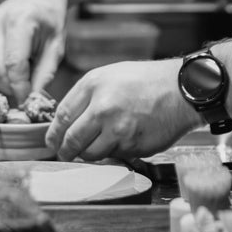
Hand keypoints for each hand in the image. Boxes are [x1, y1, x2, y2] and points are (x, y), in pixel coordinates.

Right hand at [0, 0, 66, 103]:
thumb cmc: (49, 19)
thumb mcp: (57, 46)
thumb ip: (45, 73)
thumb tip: (32, 100)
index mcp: (20, 20)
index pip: (13, 63)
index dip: (20, 87)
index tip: (29, 100)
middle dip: (9, 88)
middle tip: (25, 92)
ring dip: (1, 84)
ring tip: (20, 78)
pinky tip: (10, 69)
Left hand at [44, 58, 196, 160]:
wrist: (180, 90)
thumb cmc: (144, 80)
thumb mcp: (108, 75)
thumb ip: (85, 96)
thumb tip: (66, 122)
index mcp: (93, 86)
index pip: (62, 117)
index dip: (53, 134)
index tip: (51, 142)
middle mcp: (103, 109)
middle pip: (72, 141)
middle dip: (65, 151)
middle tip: (64, 154)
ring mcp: (119, 131)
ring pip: (92, 154)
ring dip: (89, 154)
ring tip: (96, 145)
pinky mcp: (134, 147)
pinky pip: (115, 157)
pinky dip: (113, 152)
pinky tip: (122, 139)